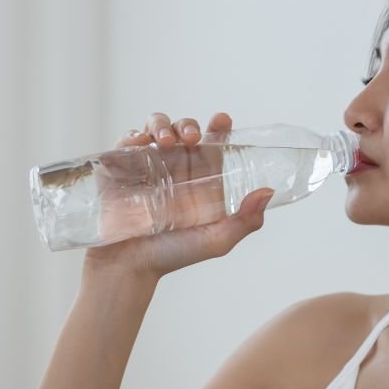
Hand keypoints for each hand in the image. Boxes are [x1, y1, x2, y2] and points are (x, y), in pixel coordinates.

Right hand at [82, 112, 273, 281]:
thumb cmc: (174, 256)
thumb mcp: (217, 241)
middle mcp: (177, 169)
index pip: (213, 144)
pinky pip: (127, 141)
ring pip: (156, 127)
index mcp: (202, 180)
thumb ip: (245, 220)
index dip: (219, 128)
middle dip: (188, 124)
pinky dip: (133, 135)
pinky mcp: (121, 168)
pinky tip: (140, 143)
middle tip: (191, 138)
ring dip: (161, 124)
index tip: (222, 119)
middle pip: (185, 129)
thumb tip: (268, 192)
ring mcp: (148, 166)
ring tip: (165, 140)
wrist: (129, 268)